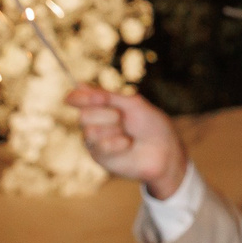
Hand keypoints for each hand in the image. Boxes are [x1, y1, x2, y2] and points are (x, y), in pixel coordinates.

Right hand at [67, 87, 188, 200]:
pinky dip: (116, 143)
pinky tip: (127, 144)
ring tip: (128, 134)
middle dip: (107, 114)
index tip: (96, 98)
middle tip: (123, 118)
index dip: (79, 98)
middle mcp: (94, 122)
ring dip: (114, 130)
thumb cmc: (151, 124)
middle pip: (83, 115)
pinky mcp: (100, 157)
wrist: (165, 149)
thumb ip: (106, 96)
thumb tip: (79, 85)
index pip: (76, 99)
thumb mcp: (132, 104)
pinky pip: (100, 146)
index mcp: (100, 105)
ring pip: (90, 131)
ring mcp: (95, 141)